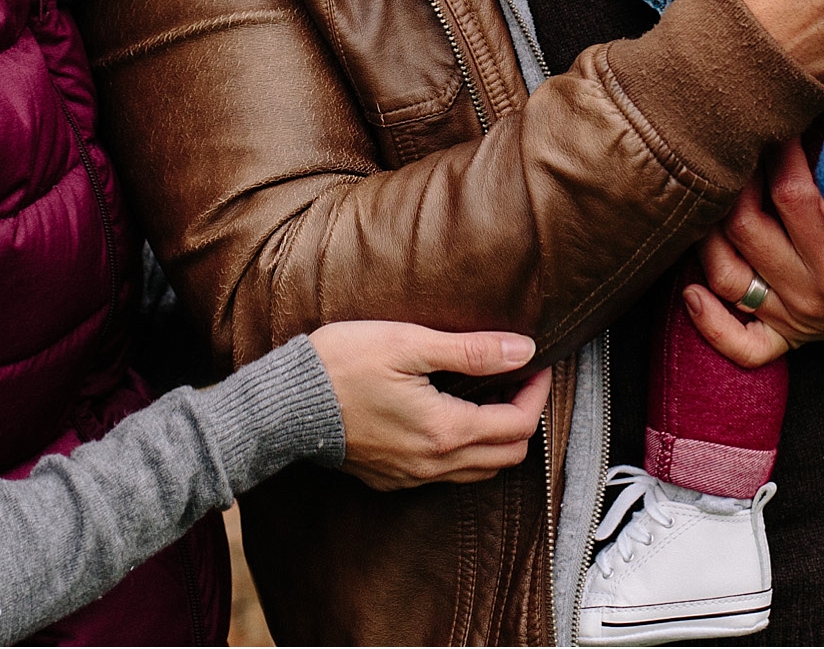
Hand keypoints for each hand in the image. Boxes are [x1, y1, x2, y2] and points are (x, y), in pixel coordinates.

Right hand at [308, 324, 552, 489]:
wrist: (288, 404)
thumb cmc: (346, 362)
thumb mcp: (410, 343)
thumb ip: (472, 351)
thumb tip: (524, 350)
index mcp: (446, 431)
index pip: (518, 425)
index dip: (536, 392)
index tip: (535, 361)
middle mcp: (434, 465)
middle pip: (507, 456)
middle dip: (523, 417)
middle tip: (516, 377)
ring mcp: (412, 477)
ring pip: (479, 471)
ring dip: (496, 437)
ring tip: (488, 393)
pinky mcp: (392, 480)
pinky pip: (447, 475)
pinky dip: (465, 450)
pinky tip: (451, 414)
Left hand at [686, 140, 823, 361]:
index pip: (793, 197)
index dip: (781, 153)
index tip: (783, 118)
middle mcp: (811, 295)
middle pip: (747, 227)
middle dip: (739, 177)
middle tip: (745, 141)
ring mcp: (796, 317)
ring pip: (728, 275)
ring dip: (709, 232)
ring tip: (717, 188)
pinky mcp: (790, 334)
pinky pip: (742, 345)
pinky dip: (710, 324)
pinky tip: (693, 289)